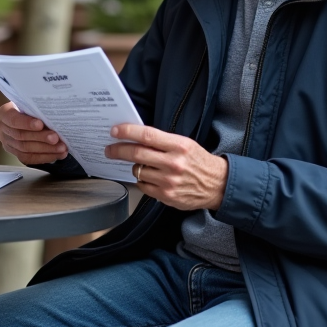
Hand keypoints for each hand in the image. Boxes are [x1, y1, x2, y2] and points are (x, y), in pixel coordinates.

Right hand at [0, 102, 67, 164]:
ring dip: (46, 149)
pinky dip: (45, 157)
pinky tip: (57, 155)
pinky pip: (29, 158)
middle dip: (41, 137)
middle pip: (21, 136)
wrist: (31, 116)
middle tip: (56, 138)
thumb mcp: (34, 103)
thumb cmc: (34, 107)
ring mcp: (8, 142)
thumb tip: (54, 117)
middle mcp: (4, 128)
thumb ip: (39, 109)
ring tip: (61, 148)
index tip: (41, 124)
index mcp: (5, 112)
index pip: (13, 119)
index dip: (26, 123)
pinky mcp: (16, 153)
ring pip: (25, 149)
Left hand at [105, 125, 228, 211]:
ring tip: (143, 165)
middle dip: (118, 150)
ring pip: (138, 171)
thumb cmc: (199, 162)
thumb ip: (162, 141)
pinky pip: (143, 186)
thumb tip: (136, 136)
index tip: (115, 131)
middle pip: (136, 154)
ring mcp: (169, 181)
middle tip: (109, 149)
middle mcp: (173, 163)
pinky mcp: (166, 196)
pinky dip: (142, 180)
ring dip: (135, 167)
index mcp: (179, 146)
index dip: (127, 132)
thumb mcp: (185, 144)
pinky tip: (151, 177)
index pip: (147, 136)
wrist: (217, 185)